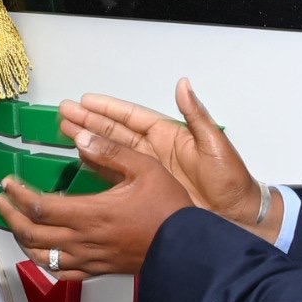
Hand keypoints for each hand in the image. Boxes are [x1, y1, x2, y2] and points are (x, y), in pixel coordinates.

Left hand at [0, 127, 192, 280]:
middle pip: (32, 233)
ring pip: (41, 256)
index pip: (39, 206)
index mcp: (91, 213)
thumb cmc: (169, 209)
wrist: (187, 249)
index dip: (18, 194)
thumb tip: (79, 138)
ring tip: (13, 223)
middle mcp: (84, 240)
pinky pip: (61, 273)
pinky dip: (43, 262)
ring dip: (21, 239)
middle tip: (1, 200)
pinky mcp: (98, 271)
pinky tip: (40, 253)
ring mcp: (89, 259)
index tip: (9, 182)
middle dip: (10, 215)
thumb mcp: (145, 168)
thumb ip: (111, 151)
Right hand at [60, 77, 270, 234]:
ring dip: (89, 139)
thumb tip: (184, 84)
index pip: (132, 117)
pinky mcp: (146, 190)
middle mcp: (155, 150)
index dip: (108, 108)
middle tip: (65, 112)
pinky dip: (98, 165)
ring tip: (65, 129)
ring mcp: (148, 171)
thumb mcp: (215, 145)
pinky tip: (81, 156)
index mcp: (171, 135)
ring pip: (111, 151)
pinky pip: (116, 174)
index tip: (86, 100)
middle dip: (89, 121)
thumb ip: (196, 116)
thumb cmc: (230, 180)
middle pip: (115, 131)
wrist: (237, 216)